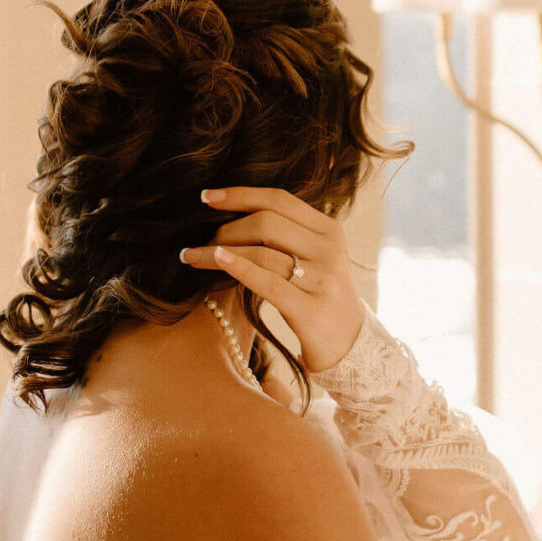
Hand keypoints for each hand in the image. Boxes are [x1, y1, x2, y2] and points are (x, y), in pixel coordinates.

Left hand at [179, 187, 365, 373]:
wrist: (350, 346)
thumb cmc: (320, 297)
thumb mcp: (315, 257)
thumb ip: (288, 234)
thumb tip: (232, 213)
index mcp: (329, 230)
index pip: (279, 200)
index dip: (240, 194)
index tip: (207, 197)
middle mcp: (329, 250)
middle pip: (267, 222)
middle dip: (226, 227)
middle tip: (201, 239)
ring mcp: (322, 279)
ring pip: (260, 251)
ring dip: (217, 251)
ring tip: (191, 255)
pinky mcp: (310, 309)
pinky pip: (266, 282)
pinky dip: (237, 267)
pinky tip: (215, 260)